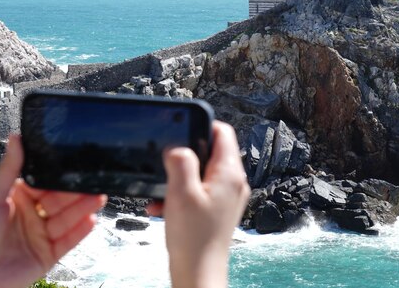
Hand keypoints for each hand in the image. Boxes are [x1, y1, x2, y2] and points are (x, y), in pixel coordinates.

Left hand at [0, 135, 106, 287]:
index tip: (76, 166)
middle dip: (77, 193)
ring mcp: (42, 235)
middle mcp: (32, 215)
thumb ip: (8, 169)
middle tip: (94, 182)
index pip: (46, 184)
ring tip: (98, 198)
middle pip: (60, 201)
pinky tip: (91, 220)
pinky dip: (80, 231)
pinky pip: (69, 241)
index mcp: (18, 199)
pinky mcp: (49, 254)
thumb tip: (16, 138)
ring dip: (84, 209)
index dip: (60, 177)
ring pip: (67, 219)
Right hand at [149, 121, 249, 287]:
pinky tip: (164, 208)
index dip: (201, 125)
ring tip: (164, 193)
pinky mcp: (219, 210)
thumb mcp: (181, 192)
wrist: (199, 273)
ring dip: (180, 178)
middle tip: (168, 166)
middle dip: (186, 156)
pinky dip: (182, 194)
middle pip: (211, 151)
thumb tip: (178, 147)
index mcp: (229, 173)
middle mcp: (234, 182)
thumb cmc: (193, 238)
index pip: (223, 131)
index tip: (181, 130)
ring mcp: (228, 197)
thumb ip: (180, 162)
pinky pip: (200, 191)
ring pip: (202, 173)